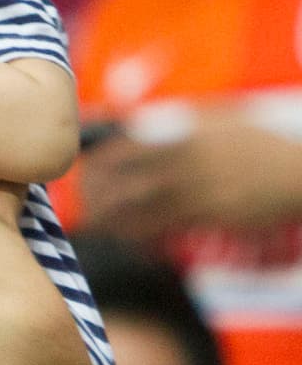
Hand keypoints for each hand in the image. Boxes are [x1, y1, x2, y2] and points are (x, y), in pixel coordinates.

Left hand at [79, 116, 301, 241]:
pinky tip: (136, 243)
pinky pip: (170, 232)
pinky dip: (148, 238)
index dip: (97, 165)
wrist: (300, 169)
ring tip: (100, 228)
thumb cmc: (258, 143)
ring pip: (142, 213)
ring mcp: (200, 192)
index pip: (123, 150)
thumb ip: (180, 126)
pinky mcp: (214, 218)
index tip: (84, 173)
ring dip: (116, 224)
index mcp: (183, 137)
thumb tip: (138, 127)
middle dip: (97, 199)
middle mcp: (186, 164)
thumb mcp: (219, 120)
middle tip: (85, 208)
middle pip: (123, 185)